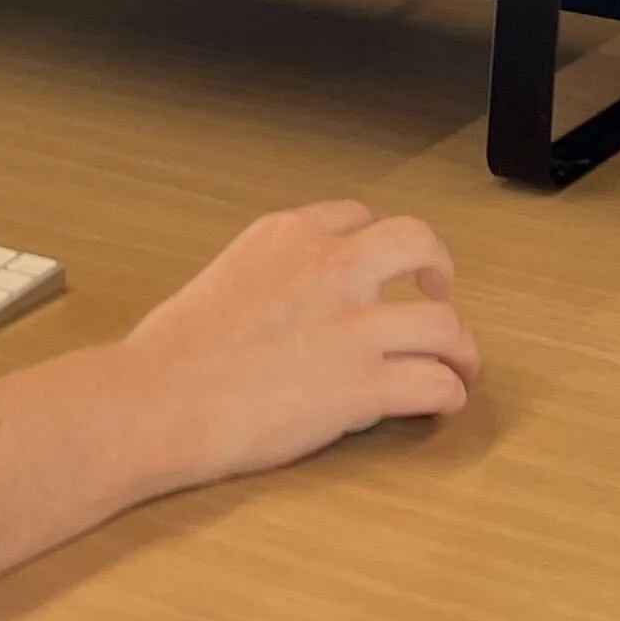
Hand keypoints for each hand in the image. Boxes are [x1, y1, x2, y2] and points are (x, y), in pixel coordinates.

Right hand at [113, 201, 478, 488]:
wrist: (159, 398)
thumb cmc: (172, 353)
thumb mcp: (224, 277)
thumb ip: (274, 278)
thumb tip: (301, 309)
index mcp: (286, 234)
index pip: (356, 215)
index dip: (378, 244)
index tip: (382, 267)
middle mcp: (328, 265)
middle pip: (417, 243)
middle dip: (439, 266)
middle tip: (439, 291)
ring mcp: (352, 325)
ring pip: (445, 324)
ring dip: (460, 348)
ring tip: (459, 366)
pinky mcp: (364, 384)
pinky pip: (436, 384)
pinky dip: (448, 395)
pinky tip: (440, 405)